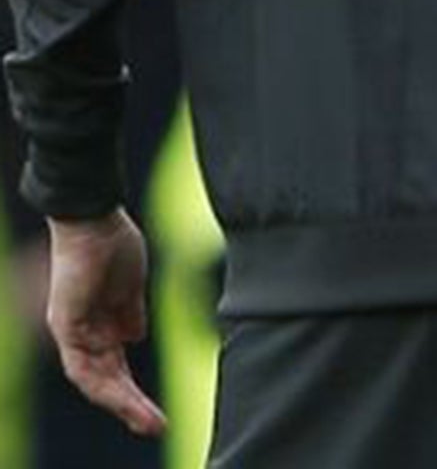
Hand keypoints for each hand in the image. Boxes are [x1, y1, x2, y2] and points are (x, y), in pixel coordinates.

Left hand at [45, 210, 166, 436]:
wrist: (94, 219)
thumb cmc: (113, 244)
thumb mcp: (130, 284)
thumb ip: (129, 311)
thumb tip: (134, 337)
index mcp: (99, 324)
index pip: (114, 367)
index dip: (131, 391)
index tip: (154, 411)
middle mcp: (82, 334)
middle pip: (107, 380)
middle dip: (132, 406)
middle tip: (159, 427)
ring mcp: (72, 331)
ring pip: (95, 380)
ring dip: (123, 403)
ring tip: (151, 421)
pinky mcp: (66, 325)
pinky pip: (83, 365)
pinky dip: (104, 384)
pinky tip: (124, 397)